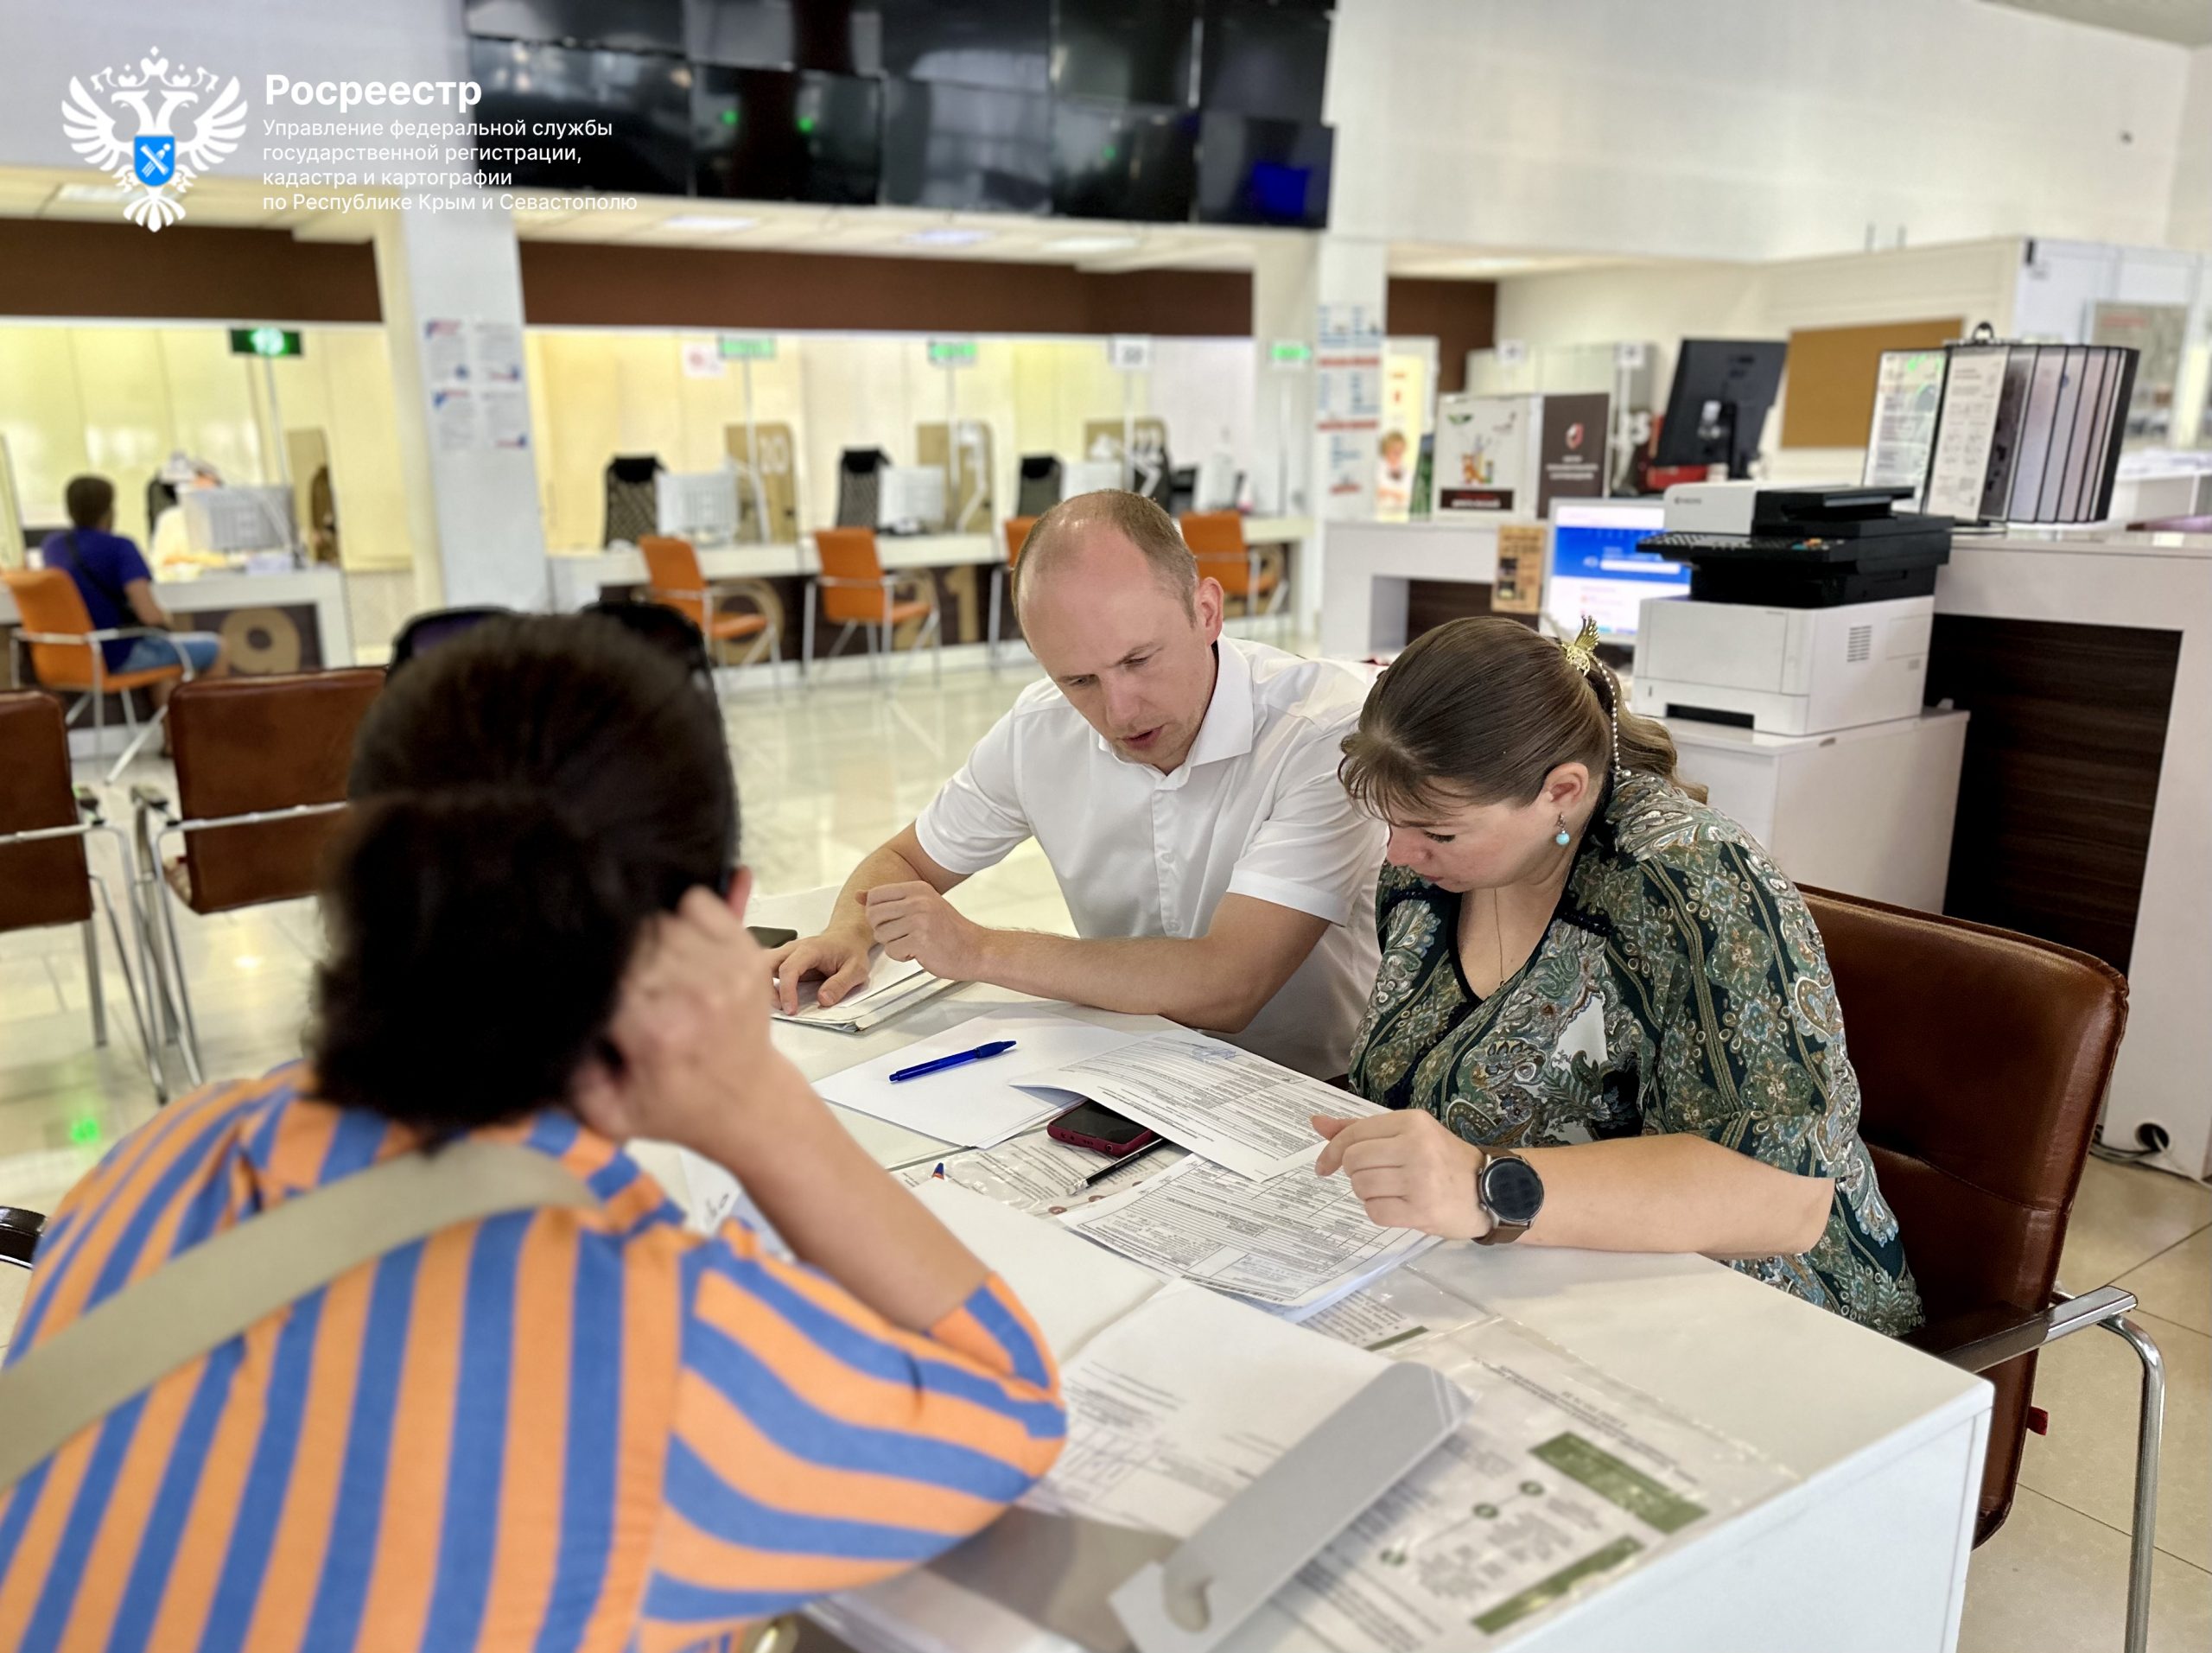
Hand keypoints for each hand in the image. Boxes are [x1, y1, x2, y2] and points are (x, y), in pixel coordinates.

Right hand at [574, 888, 809, 1157]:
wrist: (747, 1102)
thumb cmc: (675, 1106)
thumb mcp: (609, 1112)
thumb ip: (573, 1076)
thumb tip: (550, 1023)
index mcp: (658, 1032)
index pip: (605, 970)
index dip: (588, 972)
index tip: (586, 984)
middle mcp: (696, 994)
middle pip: (633, 937)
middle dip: (617, 954)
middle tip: (619, 981)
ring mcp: (727, 969)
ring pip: (662, 918)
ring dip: (648, 935)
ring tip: (647, 968)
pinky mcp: (747, 952)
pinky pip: (700, 902)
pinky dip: (682, 915)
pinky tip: (676, 949)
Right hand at [766, 927, 873, 1012]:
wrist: (847, 937)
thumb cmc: (850, 951)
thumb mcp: (856, 970)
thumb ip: (840, 985)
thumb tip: (823, 1000)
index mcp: (810, 949)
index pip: (789, 969)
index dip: (787, 991)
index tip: (791, 1009)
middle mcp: (793, 949)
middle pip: (766, 964)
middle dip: (767, 987)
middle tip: (780, 1008)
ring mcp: (787, 954)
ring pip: (763, 966)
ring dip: (765, 986)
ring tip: (779, 1005)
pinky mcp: (785, 961)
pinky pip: (768, 971)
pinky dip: (767, 985)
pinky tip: (777, 998)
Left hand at [864, 881, 989, 980]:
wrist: (976, 949)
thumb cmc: (949, 930)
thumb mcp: (921, 905)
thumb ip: (889, 900)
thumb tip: (859, 895)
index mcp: (917, 888)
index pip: (875, 895)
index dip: (876, 912)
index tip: (892, 921)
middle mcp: (918, 901)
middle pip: (873, 915)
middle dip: (882, 930)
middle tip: (901, 935)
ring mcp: (919, 920)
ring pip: (881, 935)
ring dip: (893, 944)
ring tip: (913, 943)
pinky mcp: (920, 941)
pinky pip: (892, 951)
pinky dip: (902, 957)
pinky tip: (918, 953)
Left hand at [1311, 1111, 1493, 1240]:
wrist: (1492, 1190)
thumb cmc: (1445, 1160)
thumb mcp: (1408, 1134)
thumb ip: (1361, 1129)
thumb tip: (1316, 1122)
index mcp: (1412, 1122)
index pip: (1354, 1134)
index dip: (1331, 1152)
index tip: (1325, 1166)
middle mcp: (1416, 1146)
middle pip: (1353, 1161)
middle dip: (1355, 1174)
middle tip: (1377, 1177)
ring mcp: (1420, 1179)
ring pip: (1361, 1186)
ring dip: (1368, 1193)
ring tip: (1392, 1191)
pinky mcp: (1422, 1210)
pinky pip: (1375, 1211)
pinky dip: (1379, 1211)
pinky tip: (1398, 1207)